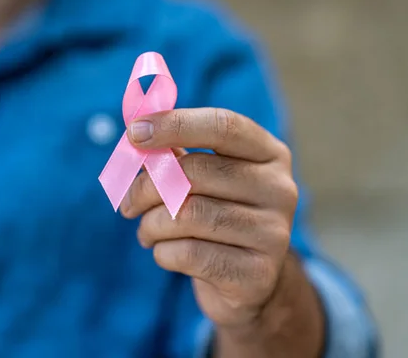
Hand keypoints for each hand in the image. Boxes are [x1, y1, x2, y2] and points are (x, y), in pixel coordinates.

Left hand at [119, 108, 322, 355]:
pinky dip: (163, 252)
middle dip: (147, 187)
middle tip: (128, 203)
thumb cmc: (215, 216)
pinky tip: (165, 252)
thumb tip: (135, 134)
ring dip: (151, 224)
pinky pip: (189, 254)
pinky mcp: (257, 273)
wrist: (245, 282)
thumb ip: (173, 154)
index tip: (133, 132)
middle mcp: (279, 189)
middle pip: (196, 172)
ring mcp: (273, 233)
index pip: (223, 126)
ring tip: (147, 232)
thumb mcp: (203, 180)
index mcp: (269, 154)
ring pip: (187, 215)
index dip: (175, 124)